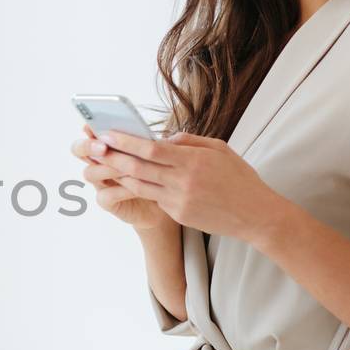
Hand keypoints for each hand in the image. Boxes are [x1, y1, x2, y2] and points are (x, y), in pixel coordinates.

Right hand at [70, 125, 172, 231]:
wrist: (165, 198)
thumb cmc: (159, 170)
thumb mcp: (157, 153)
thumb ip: (154, 143)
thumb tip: (165, 134)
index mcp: (107, 144)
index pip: (89, 131)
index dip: (88, 128)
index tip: (92, 125)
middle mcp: (98, 162)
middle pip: (79, 150)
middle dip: (88, 147)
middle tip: (103, 148)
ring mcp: (101, 182)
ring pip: (91, 173)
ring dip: (108, 169)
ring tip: (129, 168)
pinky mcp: (107, 201)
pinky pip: (106, 196)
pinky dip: (120, 191)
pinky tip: (136, 188)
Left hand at [83, 129, 288, 242]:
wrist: (255, 215)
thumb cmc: (239, 178)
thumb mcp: (219, 149)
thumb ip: (189, 141)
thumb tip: (163, 137)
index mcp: (192, 160)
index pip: (150, 149)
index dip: (125, 142)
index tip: (107, 134)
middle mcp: (183, 181)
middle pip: (137, 168)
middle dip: (112, 157)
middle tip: (94, 148)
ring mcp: (179, 200)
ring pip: (139, 186)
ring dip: (118, 175)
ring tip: (103, 164)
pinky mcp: (179, 215)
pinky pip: (154, 198)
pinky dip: (141, 188)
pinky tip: (129, 180)